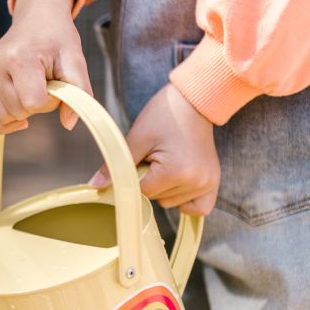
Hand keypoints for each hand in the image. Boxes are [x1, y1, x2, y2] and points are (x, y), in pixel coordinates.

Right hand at [0, 0, 89, 133]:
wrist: (36, 17)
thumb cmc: (57, 39)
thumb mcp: (76, 60)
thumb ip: (79, 92)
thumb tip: (69, 124)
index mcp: (19, 57)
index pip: (34, 103)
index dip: (51, 101)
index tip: (56, 84)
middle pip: (19, 112)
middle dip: (38, 105)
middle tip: (44, 82)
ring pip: (4, 117)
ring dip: (22, 111)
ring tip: (30, 86)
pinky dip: (0, 124)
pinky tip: (17, 119)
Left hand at [90, 83, 219, 215]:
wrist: (194, 102)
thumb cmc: (164, 115)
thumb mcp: (137, 138)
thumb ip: (116, 165)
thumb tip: (95, 186)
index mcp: (177, 172)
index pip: (142, 191)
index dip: (136, 175)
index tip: (141, 157)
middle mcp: (196, 182)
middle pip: (158, 199)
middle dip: (151, 181)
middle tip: (157, 155)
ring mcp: (208, 183)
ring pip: (172, 203)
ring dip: (165, 188)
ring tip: (169, 160)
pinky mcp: (214, 182)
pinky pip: (198, 207)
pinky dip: (185, 200)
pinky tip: (179, 183)